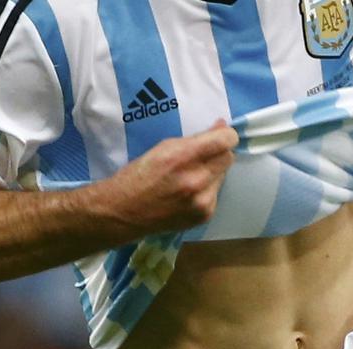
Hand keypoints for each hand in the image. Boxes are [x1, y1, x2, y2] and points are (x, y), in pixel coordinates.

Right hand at [105, 120, 238, 235]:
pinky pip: (215, 194)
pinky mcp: (204, 215)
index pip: (225, 141)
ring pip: (222, 176)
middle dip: (218, 153)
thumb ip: (195, 139)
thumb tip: (222, 128)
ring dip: (212, 172)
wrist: (124, 213)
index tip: (220, 135)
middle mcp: (197, 180)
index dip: (225, 135)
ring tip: (190, 177)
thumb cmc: (139, 175)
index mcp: (183, 157)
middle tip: (202, 156)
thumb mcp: (163, 148)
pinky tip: (188, 193)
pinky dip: (206, 190)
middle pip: (228, 158)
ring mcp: (202, 201)